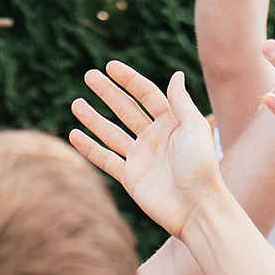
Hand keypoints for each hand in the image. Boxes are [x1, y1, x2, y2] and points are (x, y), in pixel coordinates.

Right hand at [69, 63, 224, 238]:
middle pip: (126, 109)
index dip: (129, 80)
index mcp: (171, 122)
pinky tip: (75, 134)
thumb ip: (181, 101)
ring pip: (111, 132)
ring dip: (94, 118)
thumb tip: (176, 74)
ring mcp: (140, 157)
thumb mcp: (193, 127)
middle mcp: (154, 137)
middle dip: (107, 92)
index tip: (110, 66)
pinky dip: (89, 147)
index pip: (146, 94)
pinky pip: (105, 158)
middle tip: (89, 76)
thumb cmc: (200, 166)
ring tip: (76, 103)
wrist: (196, 208)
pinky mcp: (130, 177)